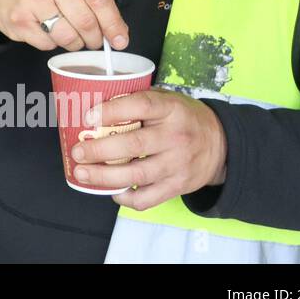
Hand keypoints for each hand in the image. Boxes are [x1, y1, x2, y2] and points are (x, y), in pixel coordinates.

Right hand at [0, 0, 129, 50]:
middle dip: (94, 38)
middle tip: (93, 41)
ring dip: (74, 43)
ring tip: (68, 34)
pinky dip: (51, 43)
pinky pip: (48, 44)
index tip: (120, 39)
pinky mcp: (19, 20)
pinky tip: (46, 31)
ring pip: (68, 36)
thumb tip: (118, 31)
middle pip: (86, 21)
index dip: (113, 23)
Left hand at [70, 88, 227, 209]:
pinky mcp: (178, 186)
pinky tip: (112, 191)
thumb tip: (93, 107)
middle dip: (99, 150)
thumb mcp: (167, 100)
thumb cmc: (183, 119)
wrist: (222, 144)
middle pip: (133, 145)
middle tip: (77, 151)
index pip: (140, 106)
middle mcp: (176, 136)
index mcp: (171, 109)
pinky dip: (126, 198)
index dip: (112, 111)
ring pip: (137, 175)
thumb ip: (137, 102)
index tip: (88, 116)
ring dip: (105, 177)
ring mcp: (178, 164)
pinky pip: (148, 198)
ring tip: (82, 173)